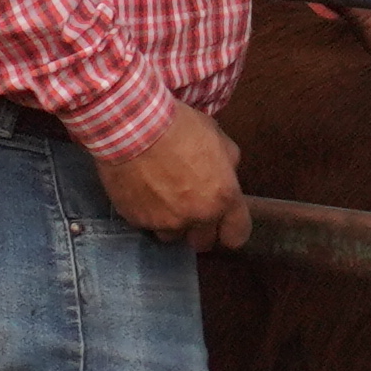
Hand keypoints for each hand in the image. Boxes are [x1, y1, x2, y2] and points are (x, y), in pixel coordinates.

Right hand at [91, 108, 246, 246]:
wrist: (133, 128)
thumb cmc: (178, 127)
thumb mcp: (216, 136)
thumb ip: (227, 163)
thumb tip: (225, 174)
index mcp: (222, 197)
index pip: (236, 235)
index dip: (230, 230)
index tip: (223, 224)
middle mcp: (197, 216)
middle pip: (202, 242)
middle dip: (198, 228)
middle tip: (189, 207)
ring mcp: (166, 222)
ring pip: (172, 236)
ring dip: (170, 222)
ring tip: (161, 198)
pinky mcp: (138, 221)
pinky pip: (146, 224)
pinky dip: (146, 213)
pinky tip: (141, 191)